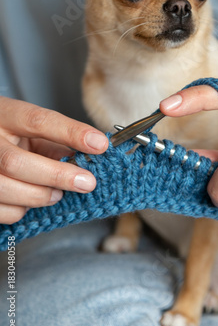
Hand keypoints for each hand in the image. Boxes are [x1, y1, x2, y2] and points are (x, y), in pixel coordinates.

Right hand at [0, 97, 107, 223]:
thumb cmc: (11, 136)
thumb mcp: (30, 131)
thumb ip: (56, 142)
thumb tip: (90, 158)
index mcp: (5, 115)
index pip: (38, 121)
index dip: (71, 133)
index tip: (100, 144)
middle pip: (16, 162)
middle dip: (57, 175)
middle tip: (86, 183)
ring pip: (6, 188)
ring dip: (40, 196)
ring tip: (57, 194)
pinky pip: (2, 210)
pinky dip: (21, 210)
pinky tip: (29, 200)